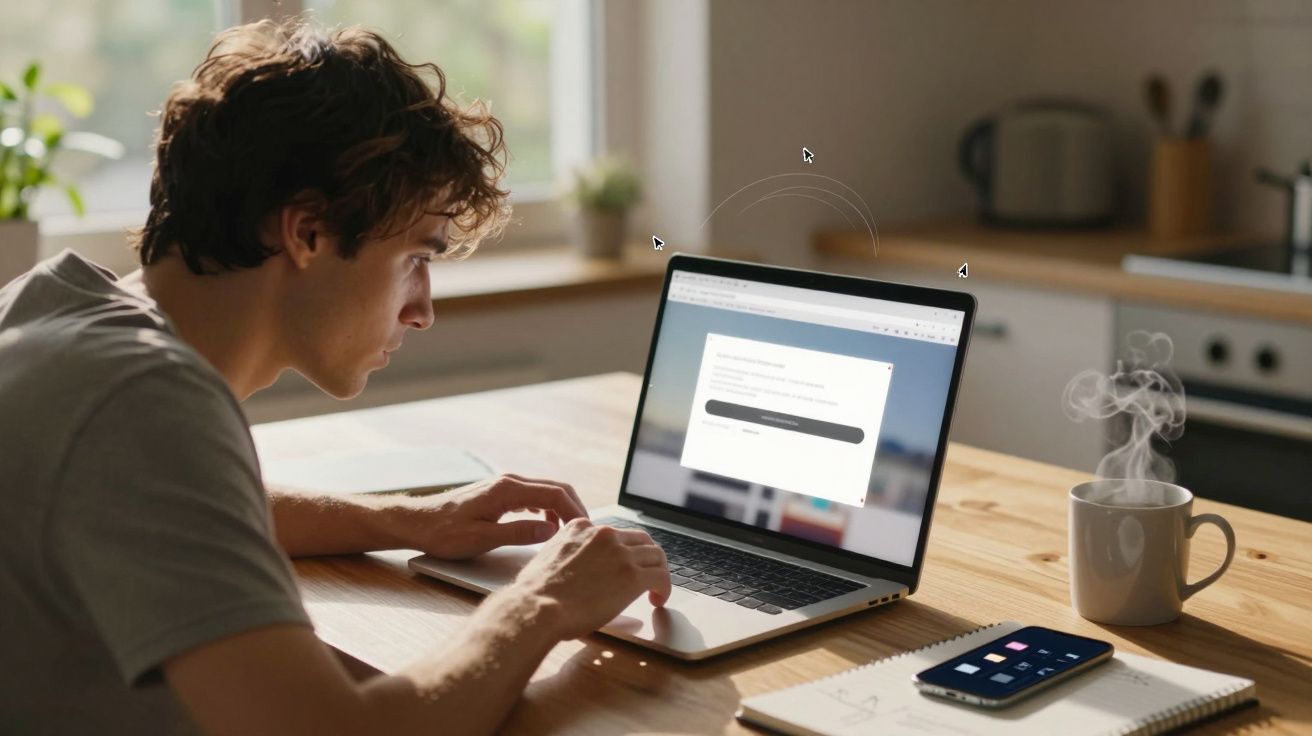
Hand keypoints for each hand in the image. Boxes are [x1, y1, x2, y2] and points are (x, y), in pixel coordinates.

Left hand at [404, 473, 588, 559]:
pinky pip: (533, 495)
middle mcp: (509, 481)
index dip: (575, 513)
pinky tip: (546, 526)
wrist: (417, 522)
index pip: (555, 495)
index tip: (586, 531)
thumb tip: (551, 531)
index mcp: (507, 490)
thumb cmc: (444, 533)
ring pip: (545, 490)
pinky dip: (547, 508)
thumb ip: (518, 534)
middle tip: (585, 532)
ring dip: (562, 508)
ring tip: (569, 532)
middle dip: (575, 508)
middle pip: (556, 488)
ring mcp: (504, 485)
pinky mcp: (500, 492)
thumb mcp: (481, 539)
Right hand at [505, 517, 671, 640]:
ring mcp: (620, 553)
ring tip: (654, 590)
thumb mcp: (548, 558)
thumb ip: (566, 554)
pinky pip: (662, 576)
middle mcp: (603, 534)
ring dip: (658, 572)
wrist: (537, 607)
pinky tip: (658, 600)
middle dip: (646, 557)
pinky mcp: (633, 575)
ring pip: (656, 555)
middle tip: (646, 575)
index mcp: (581, 528)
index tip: (622, 565)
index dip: (622, 551)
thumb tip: (574, 570)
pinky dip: (665, 588)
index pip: (613, 533)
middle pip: (640, 539)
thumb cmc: (536, 594)